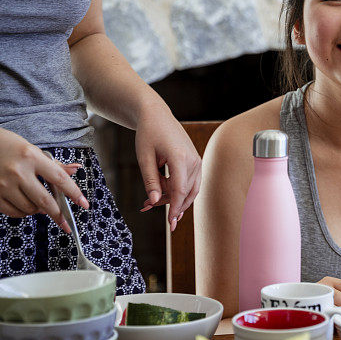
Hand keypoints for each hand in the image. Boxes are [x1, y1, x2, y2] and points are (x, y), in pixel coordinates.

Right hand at [0, 124, 87, 231]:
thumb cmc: (8, 146)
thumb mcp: (33, 150)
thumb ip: (54, 165)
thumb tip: (76, 169)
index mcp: (32, 157)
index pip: (59, 179)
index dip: (74, 194)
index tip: (84, 204)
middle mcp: (18, 172)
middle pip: (45, 200)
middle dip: (59, 215)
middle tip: (66, 224)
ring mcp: (3, 185)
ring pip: (30, 209)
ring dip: (39, 210)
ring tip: (38, 201)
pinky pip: (14, 213)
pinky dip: (24, 213)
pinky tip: (25, 204)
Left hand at [134, 108, 200, 230]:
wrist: (157, 116)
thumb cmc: (148, 134)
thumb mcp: (144, 157)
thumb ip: (150, 181)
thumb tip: (154, 201)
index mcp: (180, 157)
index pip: (180, 190)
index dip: (174, 208)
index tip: (170, 223)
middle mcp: (193, 160)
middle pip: (186, 193)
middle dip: (169, 204)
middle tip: (147, 206)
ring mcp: (196, 161)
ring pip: (189, 190)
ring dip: (172, 198)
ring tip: (150, 199)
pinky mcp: (195, 162)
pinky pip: (190, 182)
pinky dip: (177, 190)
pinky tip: (163, 193)